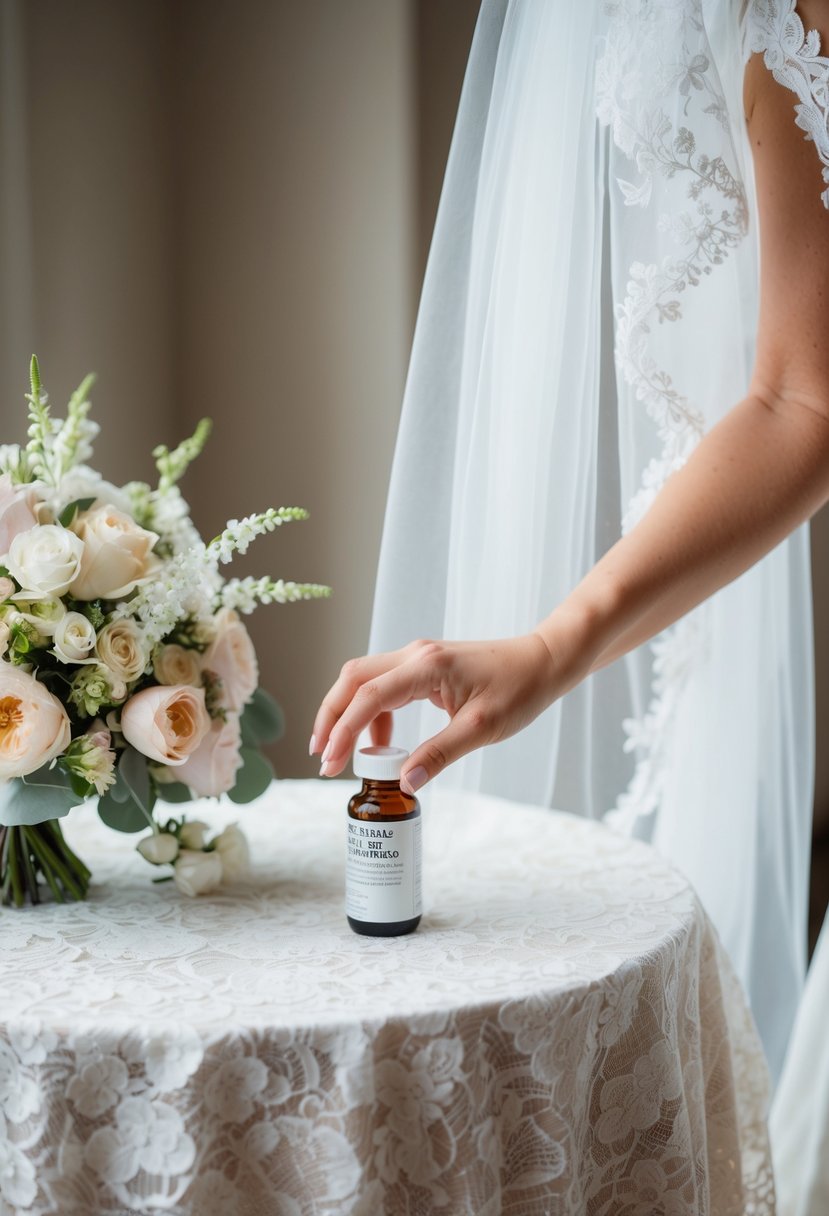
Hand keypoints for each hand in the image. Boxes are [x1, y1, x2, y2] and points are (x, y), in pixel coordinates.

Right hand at [309, 633, 560, 793]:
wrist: (543, 661)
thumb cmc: (520, 689)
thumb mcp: (482, 728)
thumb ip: (440, 754)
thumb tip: (405, 783)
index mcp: (426, 667)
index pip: (369, 697)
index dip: (343, 731)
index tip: (329, 763)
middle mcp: (414, 655)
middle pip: (352, 679)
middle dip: (330, 717)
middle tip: (321, 757)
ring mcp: (417, 658)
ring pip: (364, 680)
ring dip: (347, 714)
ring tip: (342, 755)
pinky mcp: (423, 666)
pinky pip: (384, 686)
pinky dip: (373, 714)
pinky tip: (381, 745)